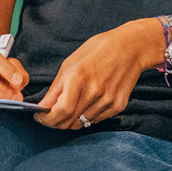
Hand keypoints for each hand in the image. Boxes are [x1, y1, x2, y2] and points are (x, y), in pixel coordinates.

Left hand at [36, 19, 158, 130]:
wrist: (131, 48)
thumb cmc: (98, 50)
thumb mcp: (71, 63)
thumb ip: (56, 88)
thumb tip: (44, 107)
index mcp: (78, 78)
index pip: (60, 111)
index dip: (47, 119)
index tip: (40, 117)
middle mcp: (94, 92)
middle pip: (69, 122)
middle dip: (56, 122)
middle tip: (52, 116)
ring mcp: (108, 100)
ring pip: (82, 122)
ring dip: (72, 119)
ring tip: (73, 104)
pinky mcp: (118, 105)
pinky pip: (96, 120)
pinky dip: (88, 116)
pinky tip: (90, 101)